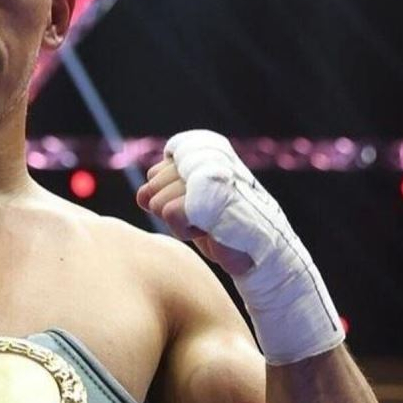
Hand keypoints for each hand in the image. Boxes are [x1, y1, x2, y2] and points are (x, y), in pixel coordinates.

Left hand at [136, 158, 254, 276]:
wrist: (259, 252)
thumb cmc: (222, 226)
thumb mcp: (188, 202)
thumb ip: (162, 190)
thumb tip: (142, 195)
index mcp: (207, 149)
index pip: (155, 172)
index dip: (167, 196)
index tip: (195, 204)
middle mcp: (209, 155)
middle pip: (153, 185)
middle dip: (171, 208)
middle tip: (203, 215)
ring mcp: (211, 174)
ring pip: (158, 200)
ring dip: (179, 221)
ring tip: (208, 222)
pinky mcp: (210, 196)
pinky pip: (169, 214)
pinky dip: (184, 230)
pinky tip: (208, 230)